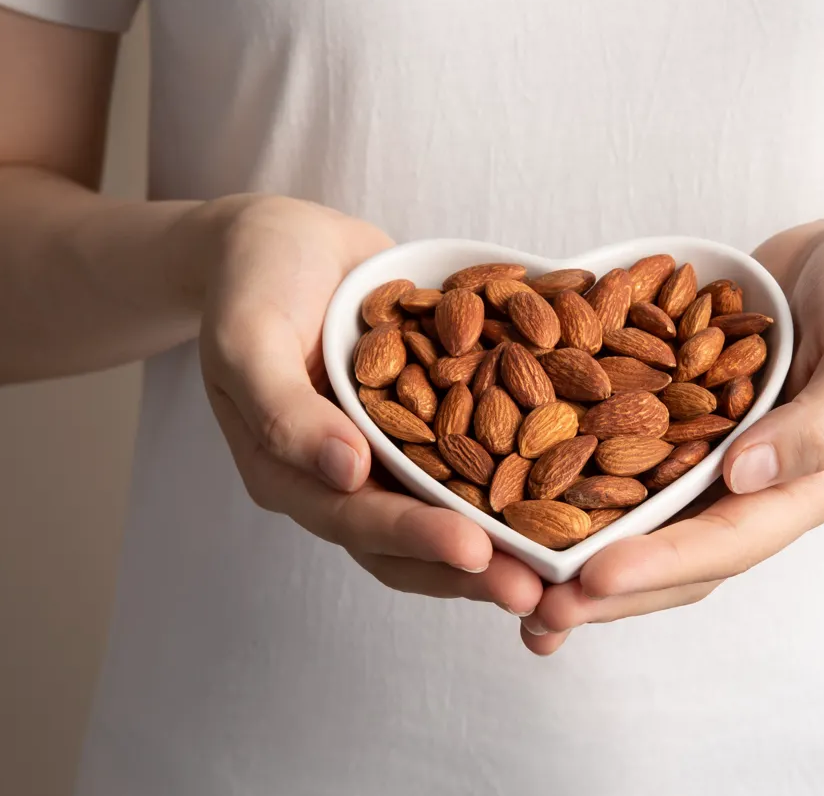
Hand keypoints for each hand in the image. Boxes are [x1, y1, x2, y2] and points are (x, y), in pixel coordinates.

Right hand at [193, 195, 543, 614]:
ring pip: (452, 509)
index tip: (477, 552)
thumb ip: (285, 410)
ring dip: (505, 537)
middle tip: (541, 588)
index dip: (418, 541)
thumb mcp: (248, 338)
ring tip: (568, 557)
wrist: (284, 235)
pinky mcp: (430, 418)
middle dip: (476, 566)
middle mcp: (347, 476)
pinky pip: (476, 451)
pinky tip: (575, 475)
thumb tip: (345, 473)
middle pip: (414, 540)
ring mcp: (391, 450)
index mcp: (292, 474)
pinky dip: (520, 466)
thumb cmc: (252, 280)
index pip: (358, 523)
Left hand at [519, 215, 823, 652]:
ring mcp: (724, 456)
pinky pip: (637, 463)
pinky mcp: (693, 421)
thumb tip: (745, 476)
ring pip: (650, 523)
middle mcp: (760, 483)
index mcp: (810, 484)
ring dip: (589, 557)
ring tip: (519, 586)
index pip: (728, 541)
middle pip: (678, 555)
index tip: (589, 581)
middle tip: (534, 613)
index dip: (659, 566)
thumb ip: (821, 418)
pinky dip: (588, 484)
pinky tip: (529, 494)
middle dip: (608, 589)